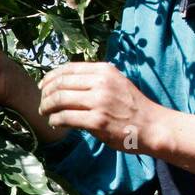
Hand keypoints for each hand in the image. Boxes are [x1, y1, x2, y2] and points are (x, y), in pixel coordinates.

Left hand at [38, 62, 163, 152]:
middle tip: (42, 103)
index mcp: (105, 71)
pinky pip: (66, 118)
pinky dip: (56, 120)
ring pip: (60, 100)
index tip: (42, 85)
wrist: (152, 126)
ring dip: (47, 107)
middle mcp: (102, 83)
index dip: (51, 76)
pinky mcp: (97, 121)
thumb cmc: (133, 107)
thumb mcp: (117, 82)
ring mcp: (99, 102)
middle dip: (46, 94)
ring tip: (45, 113)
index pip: (69, 68)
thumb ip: (96, 79)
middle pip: (61, 83)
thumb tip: (66, 81)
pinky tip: (55, 122)